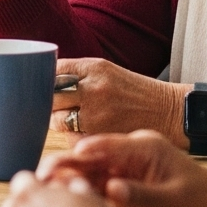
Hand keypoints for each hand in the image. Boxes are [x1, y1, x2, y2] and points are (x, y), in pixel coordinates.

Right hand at [38, 130, 206, 206]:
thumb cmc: (204, 202)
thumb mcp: (176, 198)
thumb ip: (142, 194)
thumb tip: (111, 189)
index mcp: (142, 150)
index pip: (105, 146)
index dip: (82, 152)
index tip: (62, 160)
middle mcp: (126, 163)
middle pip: (88, 163)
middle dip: (64, 168)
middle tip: (40, 177)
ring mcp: (122, 183)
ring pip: (86, 183)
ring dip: (66, 189)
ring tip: (43, 197)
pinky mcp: (121, 205)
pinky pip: (95, 204)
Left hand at [53, 57, 188, 146]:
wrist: (167, 111)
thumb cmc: (133, 91)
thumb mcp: (107, 71)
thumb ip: (76, 74)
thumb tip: (42, 79)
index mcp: (94, 68)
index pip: (52, 70)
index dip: (43, 79)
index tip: (39, 84)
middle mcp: (94, 89)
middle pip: (50, 95)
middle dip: (46, 102)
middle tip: (49, 106)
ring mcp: (97, 114)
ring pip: (57, 120)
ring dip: (56, 121)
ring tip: (65, 120)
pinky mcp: (102, 136)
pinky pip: (72, 139)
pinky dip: (72, 138)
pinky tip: (83, 134)